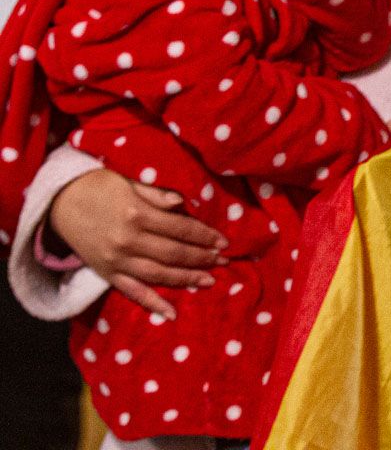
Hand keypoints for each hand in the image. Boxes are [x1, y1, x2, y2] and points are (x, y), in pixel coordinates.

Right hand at [47, 170, 224, 319]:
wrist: (58, 204)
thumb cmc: (98, 188)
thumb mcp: (128, 183)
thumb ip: (156, 195)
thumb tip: (183, 203)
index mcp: (137, 215)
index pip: (181, 229)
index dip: (205, 236)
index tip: (224, 241)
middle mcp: (128, 241)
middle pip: (174, 253)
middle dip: (202, 258)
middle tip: (225, 261)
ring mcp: (116, 261)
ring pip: (159, 275)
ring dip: (187, 279)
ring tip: (209, 280)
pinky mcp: (106, 274)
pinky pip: (132, 292)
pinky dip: (152, 304)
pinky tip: (172, 314)